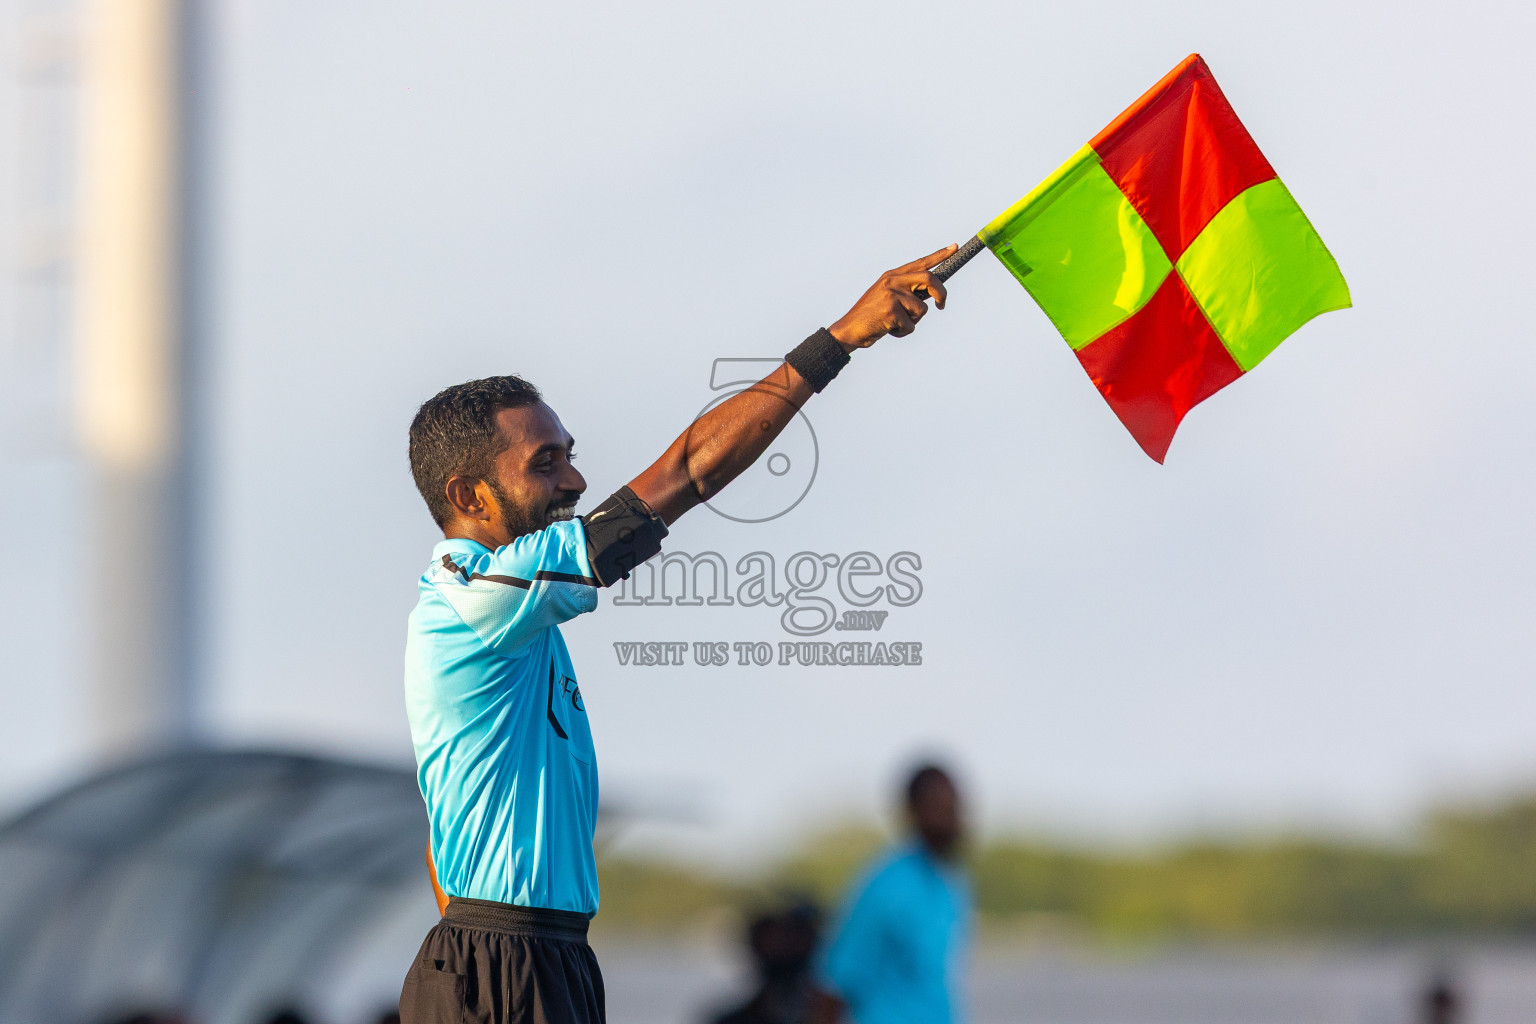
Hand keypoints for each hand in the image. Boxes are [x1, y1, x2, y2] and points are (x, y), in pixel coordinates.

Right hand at [827, 244, 956, 348]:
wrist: (849, 330)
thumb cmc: (872, 316)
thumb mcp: (887, 297)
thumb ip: (906, 291)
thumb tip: (932, 294)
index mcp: (892, 275)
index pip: (920, 262)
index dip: (939, 255)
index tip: (955, 247)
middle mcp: (892, 281)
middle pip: (928, 279)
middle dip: (941, 293)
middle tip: (942, 305)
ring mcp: (891, 295)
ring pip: (922, 309)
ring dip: (913, 321)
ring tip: (895, 324)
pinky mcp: (890, 311)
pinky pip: (911, 325)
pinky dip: (903, 332)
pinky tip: (888, 330)